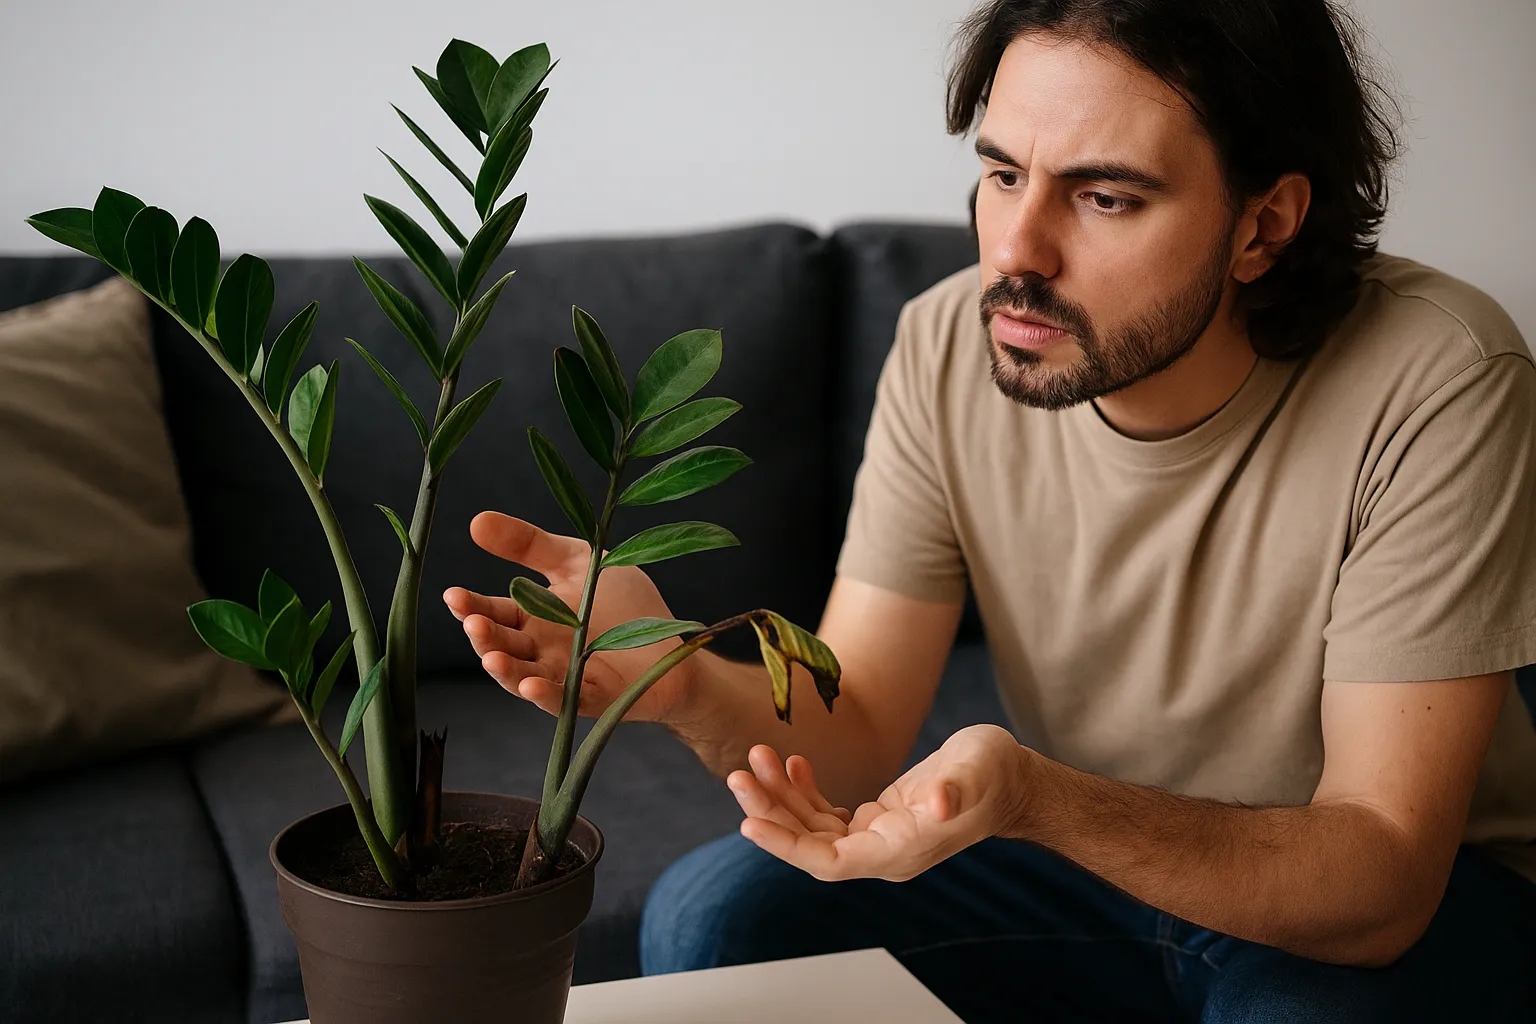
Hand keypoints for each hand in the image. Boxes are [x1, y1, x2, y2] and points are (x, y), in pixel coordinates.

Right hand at [443, 511, 694, 722]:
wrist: (673, 638)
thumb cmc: (622, 602)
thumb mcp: (575, 562)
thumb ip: (530, 544)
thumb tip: (475, 520)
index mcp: (534, 619)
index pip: (494, 613)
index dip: (471, 606)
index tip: (453, 595)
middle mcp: (542, 651)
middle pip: (504, 647)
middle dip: (486, 637)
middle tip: (472, 622)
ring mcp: (567, 677)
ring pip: (526, 678)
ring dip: (506, 671)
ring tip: (491, 658)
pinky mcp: (597, 697)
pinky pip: (567, 700)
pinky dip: (547, 696)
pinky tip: (531, 686)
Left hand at [728, 725, 1029, 881]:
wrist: (1010, 780)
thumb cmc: (993, 774)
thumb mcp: (974, 773)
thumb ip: (954, 790)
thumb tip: (937, 804)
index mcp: (897, 852)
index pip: (828, 862)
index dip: (786, 846)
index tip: (749, 821)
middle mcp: (881, 853)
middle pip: (810, 845)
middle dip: (771, 811)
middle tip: (739, 774)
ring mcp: (877, 838)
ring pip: (812, 828)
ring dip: (781, 796)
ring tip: (758, 757)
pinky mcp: (876, 819)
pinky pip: (827, 814)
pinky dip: (804, 791)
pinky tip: (792, 763)